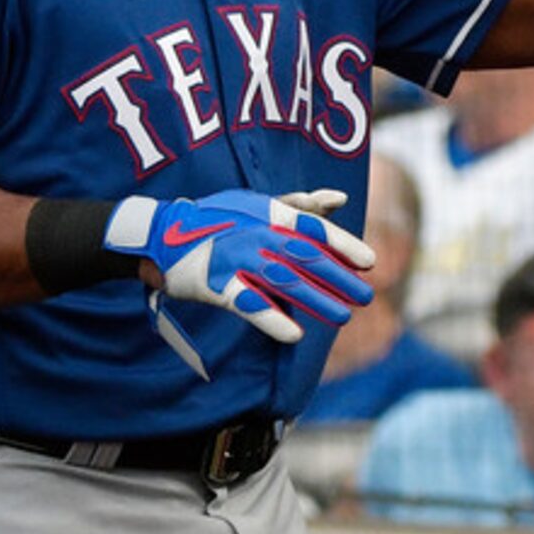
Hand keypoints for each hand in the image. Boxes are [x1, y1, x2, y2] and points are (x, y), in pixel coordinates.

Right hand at [104, 187, 375, 346]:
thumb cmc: (220, 219)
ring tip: (343, 317)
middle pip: (305, 257)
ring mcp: (236, 260)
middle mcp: (256, 234)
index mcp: (269, 215)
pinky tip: (294, 333)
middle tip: (365, 296)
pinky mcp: (217, 285)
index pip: (313, 229)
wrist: (163, 232)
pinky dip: (271, 318)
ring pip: (283, 280)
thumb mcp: (258, 205)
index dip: (343, 245)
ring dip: (315, 299)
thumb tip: (341, 200)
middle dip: (338, 277)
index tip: (370, 263)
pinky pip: (249, 303)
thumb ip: (300, 205)